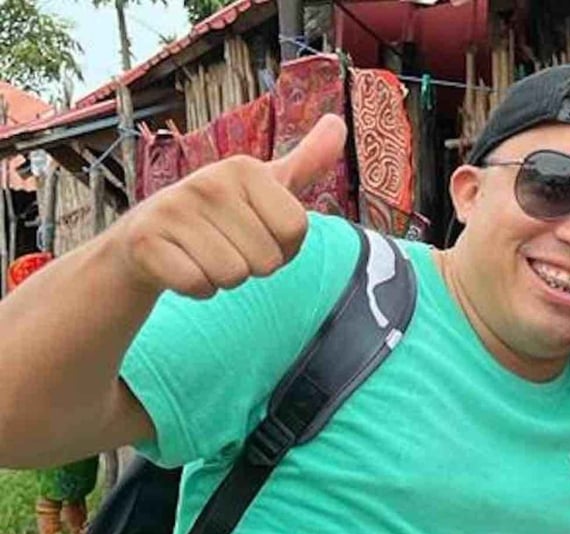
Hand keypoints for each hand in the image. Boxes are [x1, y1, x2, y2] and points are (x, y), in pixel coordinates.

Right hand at [109, 114, 345, 299]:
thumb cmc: (218, 216)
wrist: (147, 239)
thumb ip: (306, 162)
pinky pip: (198, 286)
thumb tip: (339, 124)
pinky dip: (195, 288)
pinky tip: (181, 265)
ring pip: (233, 276)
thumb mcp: (264, 186)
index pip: (296, 231)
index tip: (258, 232)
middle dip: (252, 266)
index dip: (284, 246)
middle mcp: (208, 182)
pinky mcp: (145, 240)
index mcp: (245, 169)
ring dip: (223, 278)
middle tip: (226, 246)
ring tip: (203, 255)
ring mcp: (173, 209)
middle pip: (268, 260)